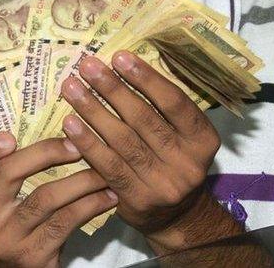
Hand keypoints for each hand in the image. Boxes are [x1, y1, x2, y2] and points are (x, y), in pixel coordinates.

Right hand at [0, 133, 117, 267]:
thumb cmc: (13, 225)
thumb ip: (9, 170)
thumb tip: (52, 120)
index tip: (8, 136)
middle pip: (8, 173)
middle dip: (45, 152)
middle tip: (76, 143)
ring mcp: (8, 239)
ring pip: (46, 198)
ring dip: (81, 179)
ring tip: (104, 168)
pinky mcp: (34, 256)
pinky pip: (67, 221)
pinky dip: (91, 204)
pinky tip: (109, 195)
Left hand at [61, 52, 238, 254]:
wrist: (177, 216)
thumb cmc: (173, 161)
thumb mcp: (183, 136)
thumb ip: (162, 108)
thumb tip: (123, 67)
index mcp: (204, 139)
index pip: (175, 103)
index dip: (146, 78)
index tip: (120, 57)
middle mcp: (188, 163)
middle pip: (144, 119)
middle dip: (112, 89)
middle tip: (87, 66)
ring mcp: (163, 184)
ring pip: (123, 141)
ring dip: (93, 111)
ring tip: (72, 88)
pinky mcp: (138, 200)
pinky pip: (108, 166)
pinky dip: (88, 142)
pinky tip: (70, 123)